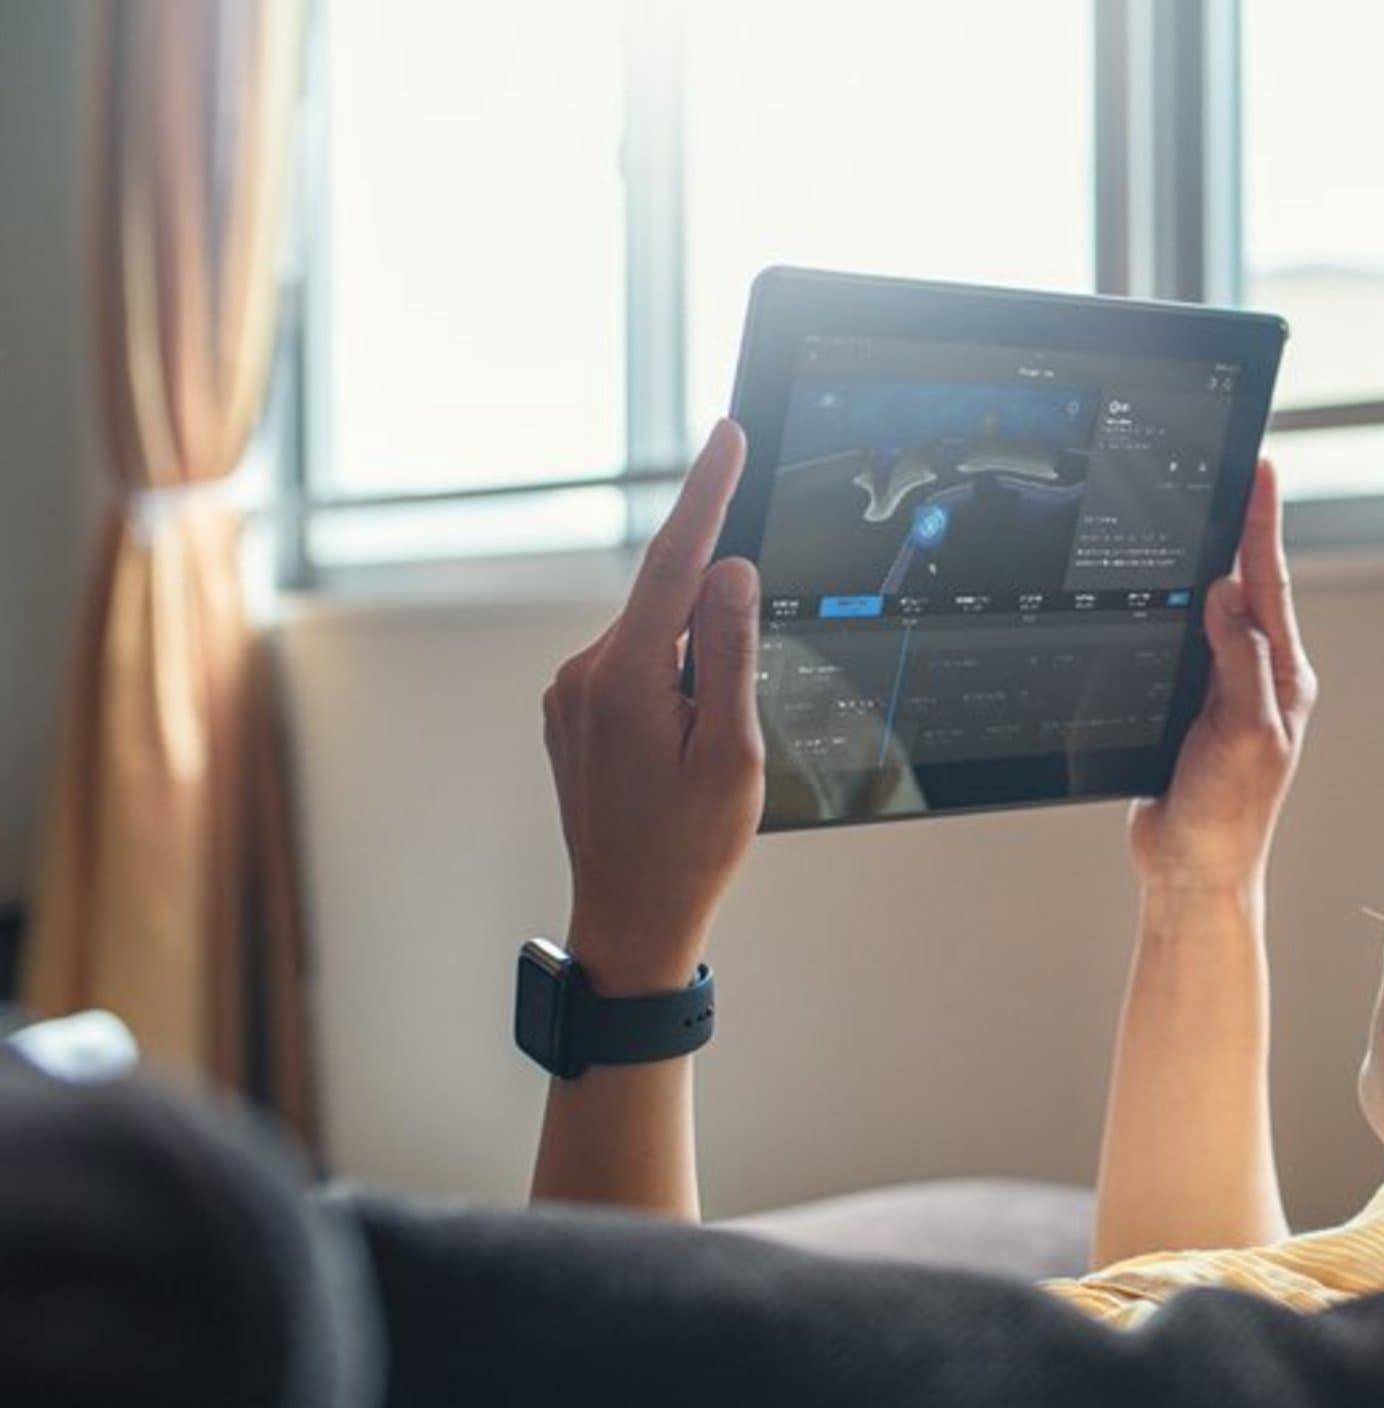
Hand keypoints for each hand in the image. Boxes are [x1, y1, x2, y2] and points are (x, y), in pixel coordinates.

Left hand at [541, 421, 762, 992]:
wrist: (630, 917)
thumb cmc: (688, 848)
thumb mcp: (733, 751)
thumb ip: (730, 652)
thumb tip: (730, 572)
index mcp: (625, 678)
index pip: (674, 561)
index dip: (706, 493)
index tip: (724, 435)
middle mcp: (585, 675)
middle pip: (669, 605)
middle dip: (718, 630)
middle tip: (734, 720)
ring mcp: (571, 695)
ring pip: (656, 642)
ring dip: (695, 673)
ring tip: (704, 759)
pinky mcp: (572, 713)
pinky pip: (636, 671)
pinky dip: (673, 688)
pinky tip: (681, 754)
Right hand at [1127, 461, 1315, 893]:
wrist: (1191, 871)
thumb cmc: (1230, 818)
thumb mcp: (1245, 734)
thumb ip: (1239, 662)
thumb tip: (1226, 592)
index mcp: (1283, 678)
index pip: (1270, 585)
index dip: (1261, 524)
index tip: (1260, 470)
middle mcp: (1256, 677)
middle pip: (1243, 586)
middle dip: (1238, 526)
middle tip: (1234, 467)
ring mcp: (1220, 691)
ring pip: (1207, 612)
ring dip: (1205, 562)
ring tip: (1203, 506)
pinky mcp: (1185, 707)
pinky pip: (1177, 645)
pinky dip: (1170, 611)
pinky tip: (1161, 586)